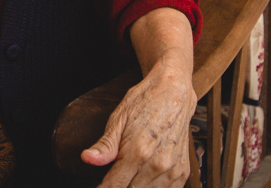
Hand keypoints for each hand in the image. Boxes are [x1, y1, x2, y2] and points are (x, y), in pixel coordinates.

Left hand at [81, 52, 196, 186]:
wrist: (174, 91)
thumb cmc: (145, 101)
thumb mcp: (118, 118)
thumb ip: (105, 145)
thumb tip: (88, 159)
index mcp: (138, 152)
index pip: (114, 186)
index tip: (99, 187)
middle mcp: (157, 164)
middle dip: (118, 187)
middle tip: (113, 178)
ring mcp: (172, 170)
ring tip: (128, 176)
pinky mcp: (182, 172)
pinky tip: (144, 180)